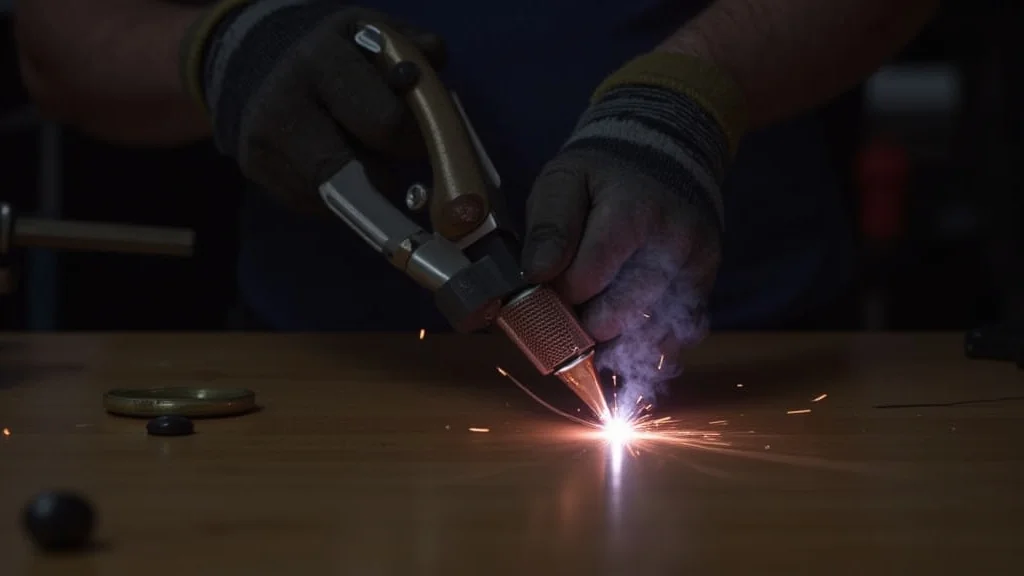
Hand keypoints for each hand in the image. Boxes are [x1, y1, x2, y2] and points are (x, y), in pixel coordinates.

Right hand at [180, 0, 443, 211]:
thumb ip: (413, 50)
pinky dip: (340, 195)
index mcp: (320, 59)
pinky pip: (317, 206)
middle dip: (389, 168)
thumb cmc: (340, 55)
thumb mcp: (375, 37)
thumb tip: (434, 58)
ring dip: (365, 187)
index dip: (413, 138)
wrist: (265, 60)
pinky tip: (337, 161)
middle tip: (393, 151)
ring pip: (341, 198)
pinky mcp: (255, 169)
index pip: (385, 123)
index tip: (422, 134)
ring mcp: (262, 141)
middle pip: (360, 173)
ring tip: (363, 152)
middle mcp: (283, 101)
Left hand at [522, 53, 743, 386]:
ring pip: (646, 337)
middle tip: (573, 300)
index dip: (558, 292)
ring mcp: (696, 268)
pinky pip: (678, 337)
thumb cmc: (605, 173)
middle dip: (583, 319)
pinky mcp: (706, 285)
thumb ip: (548, 225)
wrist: (667, 153)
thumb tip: (538, 275)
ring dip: (615, 338)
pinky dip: (648, 344)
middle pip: (614, 317)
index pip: (583, 283)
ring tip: (598, 313)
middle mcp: (673, 245)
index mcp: (632, 214)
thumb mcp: (564, 179)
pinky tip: (628, 331)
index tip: (552, 282)